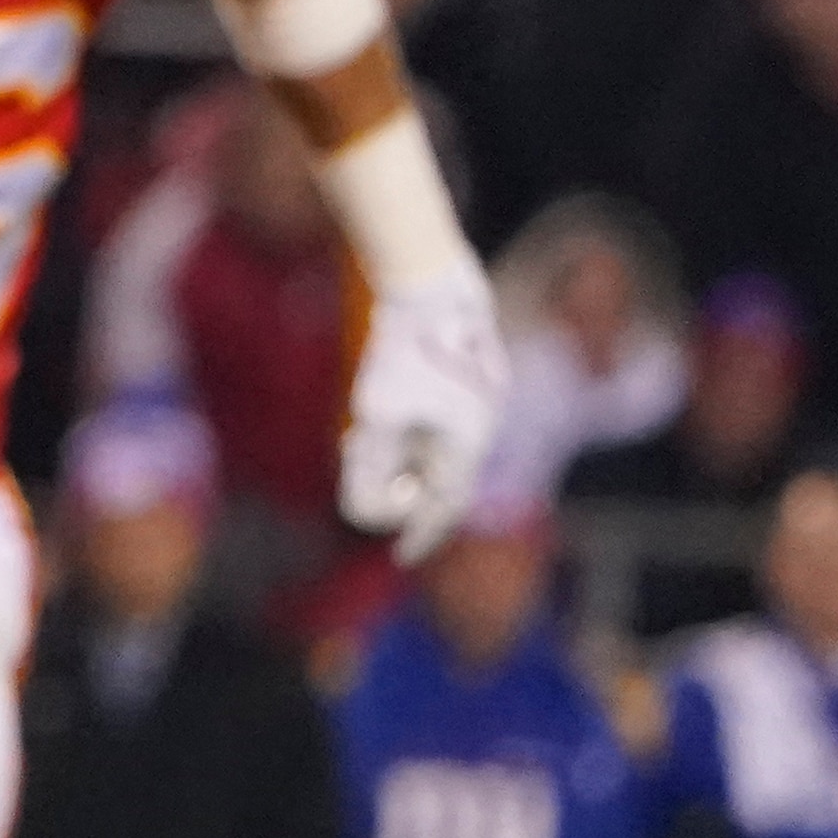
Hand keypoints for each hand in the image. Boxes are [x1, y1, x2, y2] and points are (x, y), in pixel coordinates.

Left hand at [342, 266, 507, 563]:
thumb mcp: (374, 416)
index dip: (420, 533)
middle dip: (396, 487)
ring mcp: (478, 402)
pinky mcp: (465, 379)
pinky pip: (435, 423)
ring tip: (355, 439)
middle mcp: (482, 427)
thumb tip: (362, 514)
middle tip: (356, 475)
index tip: (400, 556)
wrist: (430, 281)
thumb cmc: (403, 349)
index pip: (445, 508)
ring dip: (395, 457)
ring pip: (434, 449)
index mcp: (467, 444)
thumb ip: (369, 472)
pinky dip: (404, 432)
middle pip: (438, 479)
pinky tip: (371, 411)